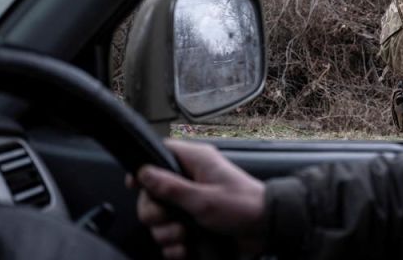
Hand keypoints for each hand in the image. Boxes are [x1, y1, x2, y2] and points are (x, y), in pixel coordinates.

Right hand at [126, 139, 265, 259]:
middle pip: (152, 194)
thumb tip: (143, 173)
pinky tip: (186, 249)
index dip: (143, 168)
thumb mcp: (203, 198)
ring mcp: (192, 203)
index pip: (159, 153)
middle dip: (155, 213)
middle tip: (169, 220)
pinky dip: (175, 246)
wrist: (267, 230)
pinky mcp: (194, 224)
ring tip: (185, 236)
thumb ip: (171, 188)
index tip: (135, 186)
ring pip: (160, 220)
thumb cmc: (243, 206)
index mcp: (195, 162)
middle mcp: (191, 179)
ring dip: (167, 234)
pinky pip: (172, 236)